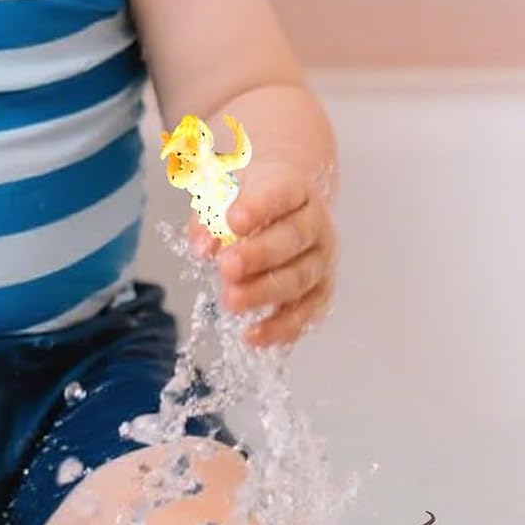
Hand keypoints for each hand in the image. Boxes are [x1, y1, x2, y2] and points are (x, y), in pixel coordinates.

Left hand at [186, 157, 335, 346]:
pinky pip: (306, 313)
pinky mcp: (321, 290)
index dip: (258, 208)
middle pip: (293, 239)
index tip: (232, 220)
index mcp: (295, 188)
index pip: (280, 194)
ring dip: (265, 293)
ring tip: (230, 300)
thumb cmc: (252, 195)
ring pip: (300, 278)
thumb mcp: (225, 189)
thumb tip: (202, 248)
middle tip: (226, 267)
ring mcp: (322, 259)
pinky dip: (281, 328)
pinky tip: (252, 336)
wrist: (291, 200)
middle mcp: (316, 223)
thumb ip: (209, 215)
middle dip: (260, 255)